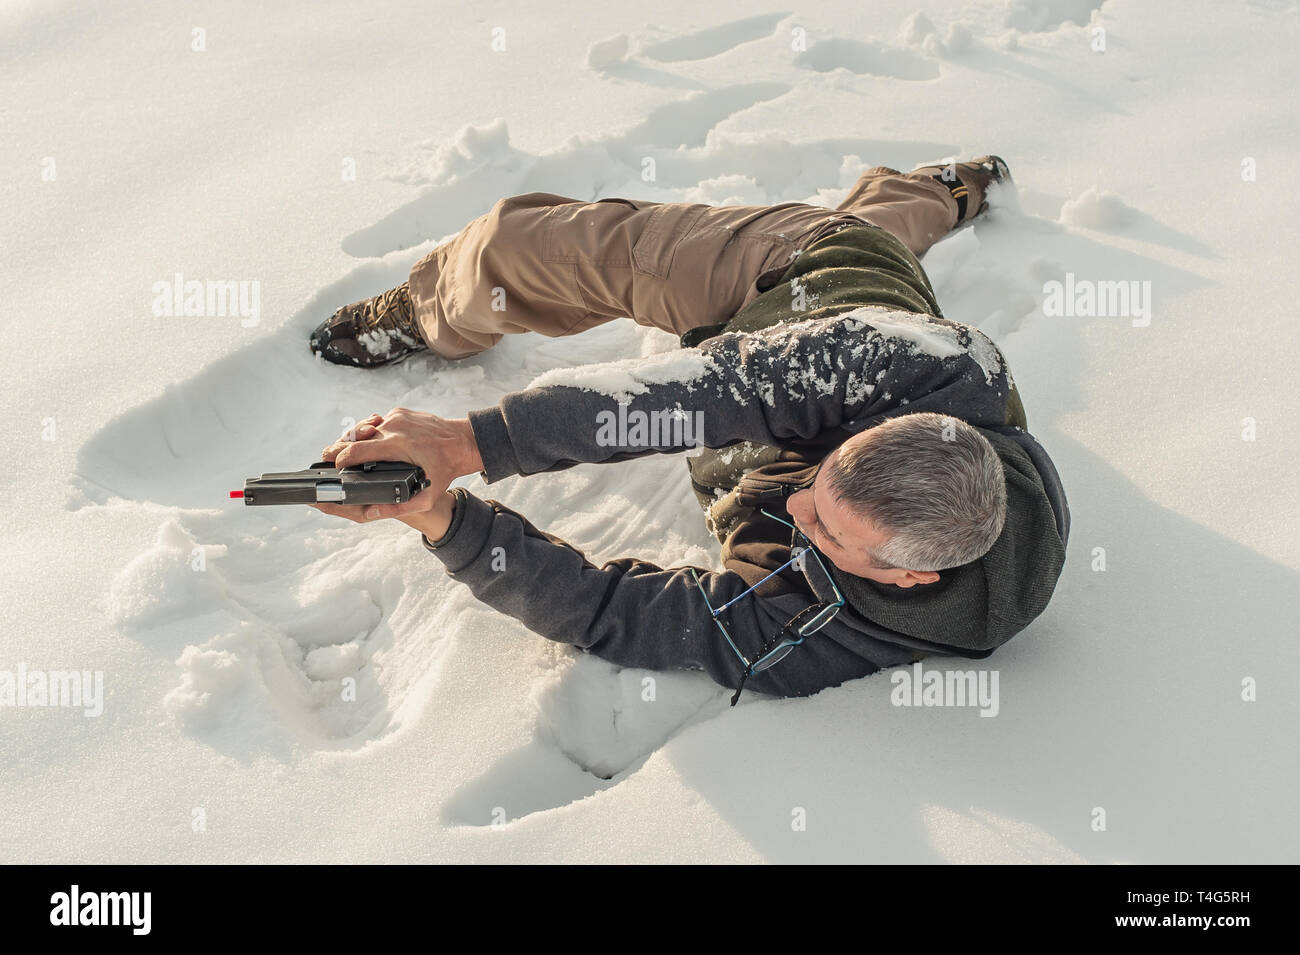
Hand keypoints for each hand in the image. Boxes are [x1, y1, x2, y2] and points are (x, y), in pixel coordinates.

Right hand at [311, 408, 483, 535]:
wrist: (463, 442)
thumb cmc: (446, 469)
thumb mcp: (428, 496)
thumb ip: (399, 507)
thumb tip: (371, 512)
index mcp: (397, 445)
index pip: (355, 450)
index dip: (340, 460)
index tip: (335, 469)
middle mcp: (394, 426)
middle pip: (353, 436)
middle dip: (339, 448)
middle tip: (331, 460)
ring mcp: (396, 416)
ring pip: (364, 428)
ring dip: (356, 440)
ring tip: (349, 453)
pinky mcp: (400, 411)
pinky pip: (379, 423)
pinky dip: (373, 433)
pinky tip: (373, 444)